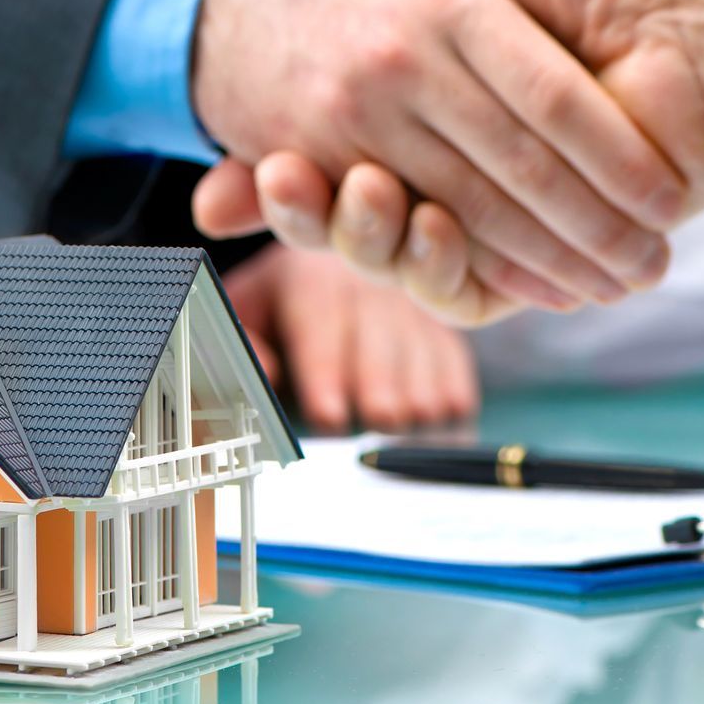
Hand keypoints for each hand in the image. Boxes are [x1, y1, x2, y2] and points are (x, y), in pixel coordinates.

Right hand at [192, 0, 680, 316]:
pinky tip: (426, 227)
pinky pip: (464, 286)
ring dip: (365, 236)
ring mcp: (491, 200)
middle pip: (351, 193)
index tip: (255, 151)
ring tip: (362, 193)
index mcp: (426, 66)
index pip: (330, 122)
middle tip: (285, 174)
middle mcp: (450, 138)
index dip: (278, 152)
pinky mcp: (534, 254)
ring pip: (395, 245)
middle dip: (310, 202)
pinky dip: (440, 271)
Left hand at [221, 243, 479, 431]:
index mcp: (311, 278)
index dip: (325, 373)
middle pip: (381, 347)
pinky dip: (449, 405)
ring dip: (417, 404)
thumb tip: (263, 375)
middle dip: (380, 392)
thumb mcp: (247, 313)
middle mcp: (369, 285)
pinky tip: (436, 434)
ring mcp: (414, 308)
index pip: (321, 325)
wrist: (332, 269)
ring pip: (424, 361)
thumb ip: (246, 344)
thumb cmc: (281, 309)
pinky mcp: (446, 332)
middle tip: (378, 426)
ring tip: (406, 434)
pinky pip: (457, 371)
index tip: (328, 415)